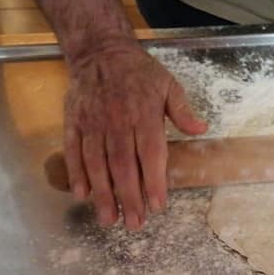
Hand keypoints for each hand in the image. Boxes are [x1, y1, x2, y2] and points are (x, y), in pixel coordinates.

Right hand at [64, 41, 206, 228]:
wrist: (100, 50)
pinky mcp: (73, 122)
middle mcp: (117, 121)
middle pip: (123, 165)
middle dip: (129, 197)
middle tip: (135, 224)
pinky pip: (73, 151)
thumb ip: (182, 110)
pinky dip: (77, 173)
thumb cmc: (139, 72)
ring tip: (109, 219)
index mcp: (144, 114)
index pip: (151, 153)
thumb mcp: (167, 84)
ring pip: (97, 163)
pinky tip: (82, 195)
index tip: (158, 205)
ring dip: (102, 193)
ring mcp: (92, 123)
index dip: (154, 181)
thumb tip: (200, 129)